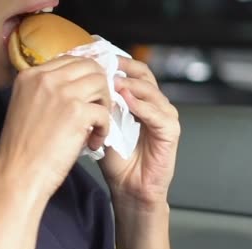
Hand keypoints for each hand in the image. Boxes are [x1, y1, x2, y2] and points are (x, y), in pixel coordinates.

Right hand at [0, 56, 111, 198]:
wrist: (17, 175)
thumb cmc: (21, 150)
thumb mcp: (26, 107)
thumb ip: (45, 92)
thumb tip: (76, 86)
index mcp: (30, 75)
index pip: (70, 60)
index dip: (86, 77)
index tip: (89, 95)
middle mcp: (45, 78)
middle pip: (90, 66)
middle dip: (100, 88)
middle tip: (97, 111)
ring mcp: (62, 93)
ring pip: (101, 84)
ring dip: (104, 106)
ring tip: (95, 127)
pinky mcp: (76, 112)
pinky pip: (104, 112)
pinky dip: (104, 129)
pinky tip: (93, 142)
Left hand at [100, 57, 180, 210]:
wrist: (129, 189)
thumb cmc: (116, 162)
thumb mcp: (102, 126)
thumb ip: (98, 106)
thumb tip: (80, 84)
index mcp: (140, 101)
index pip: (131, 73)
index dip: (115, 63)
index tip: (96, 55)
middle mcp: (155, 105)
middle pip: (143, 75)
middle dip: (124, 66)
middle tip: (105, 61)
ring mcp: (165, 117)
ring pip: (150, 91)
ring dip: (131, 84)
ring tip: (112, 80)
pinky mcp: (170, 132)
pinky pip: (157, 114)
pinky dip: (142, 106)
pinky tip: (127, 101)